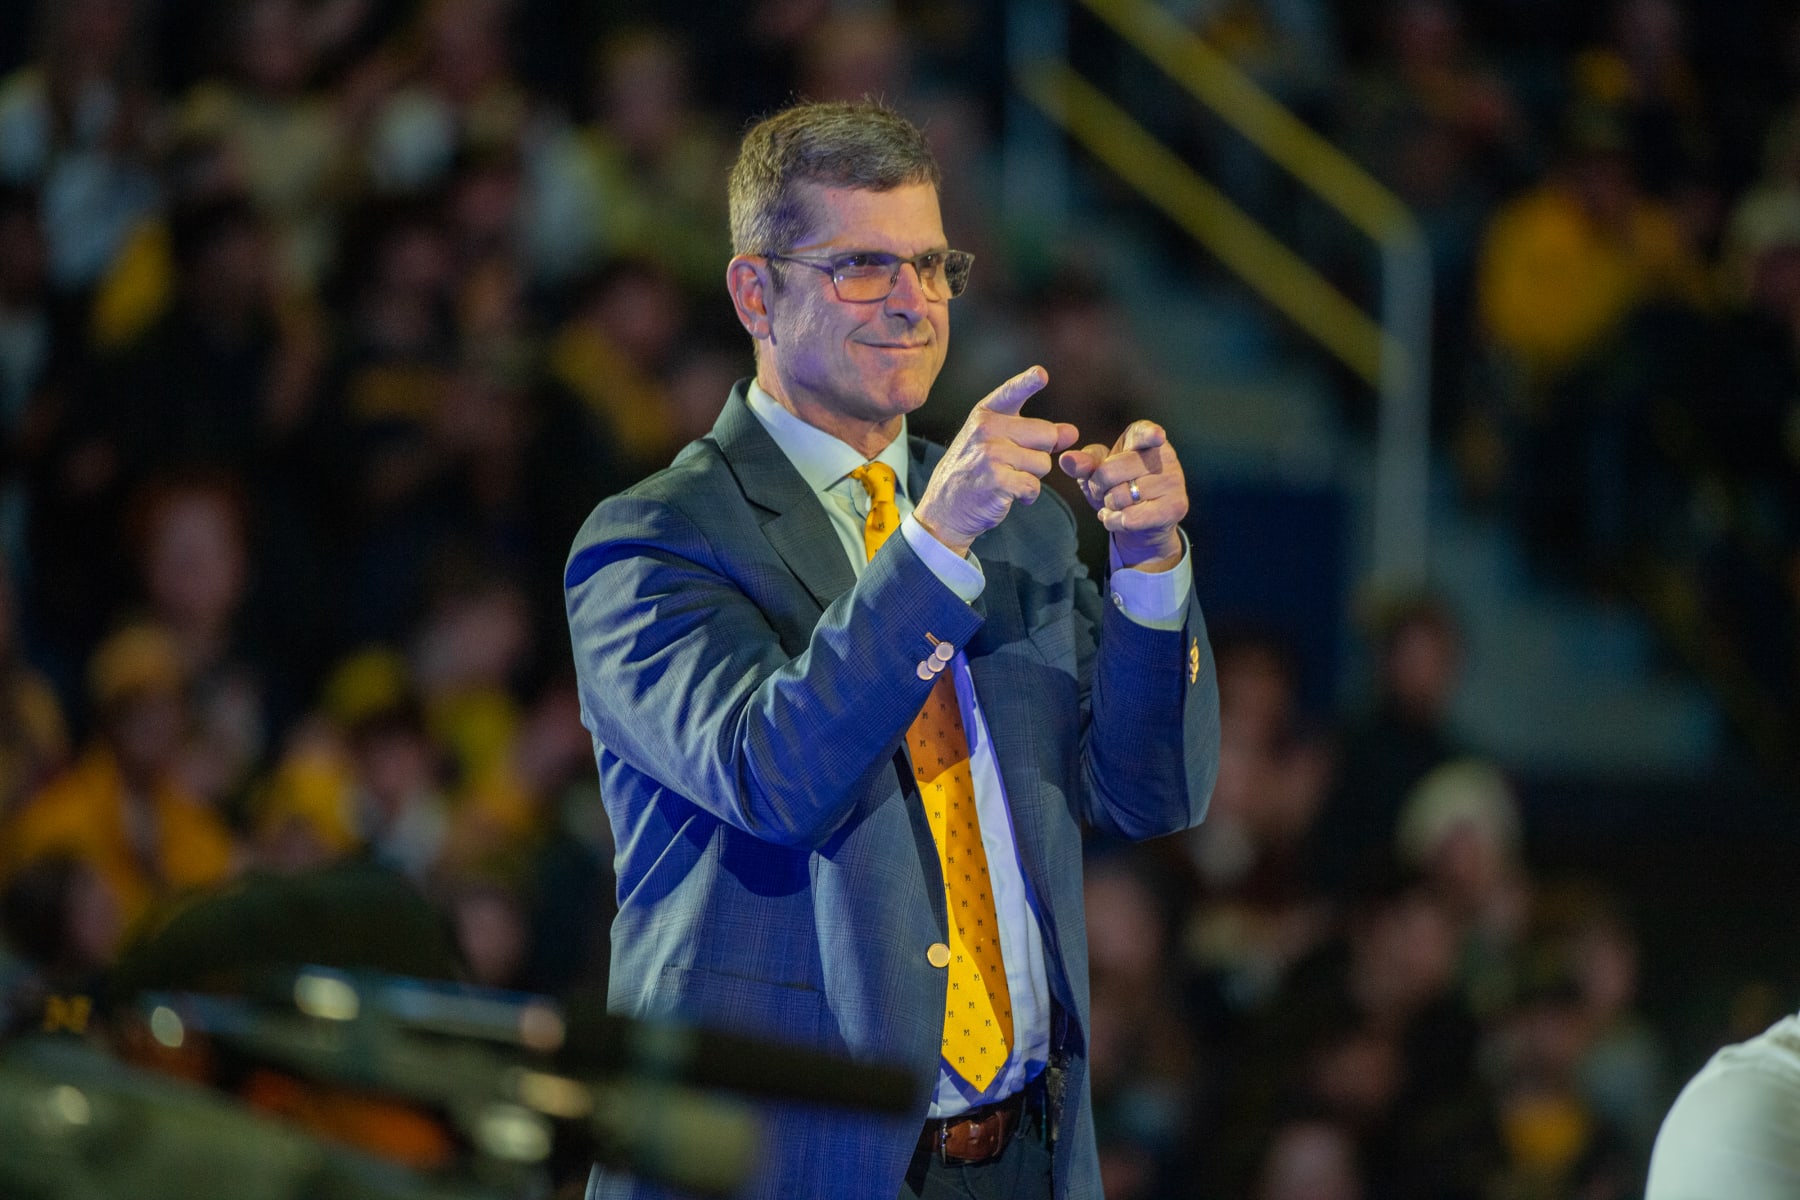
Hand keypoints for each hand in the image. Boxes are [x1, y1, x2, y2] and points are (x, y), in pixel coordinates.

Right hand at [914, 366, 1078, 556]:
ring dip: (1032, 478)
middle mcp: (987, 429)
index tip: (1041, 373)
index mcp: (986, 415)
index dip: (1028, 382)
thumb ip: (1034, 434)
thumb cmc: (975, 472)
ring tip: (1006, 480)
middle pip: (1047, 435)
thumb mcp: (998, 444)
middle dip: (1040, 454)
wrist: (944, 508)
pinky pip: (1034, 486)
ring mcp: (991, 454)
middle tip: (1014, 465)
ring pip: (1043, 464)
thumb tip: (1072, 432)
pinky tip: (1008, 496)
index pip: (1011, 392)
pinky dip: (1027, 496)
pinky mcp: (997, 480)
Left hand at [1059, 420, 1186, 569]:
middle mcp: (1165, 456)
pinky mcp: (1175, 507)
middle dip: (1097, 487)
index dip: (1150, 434)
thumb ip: (1082, 463)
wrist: (1141, 523)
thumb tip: (1067, 460)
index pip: (1145, 433)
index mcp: (1143, 438)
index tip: (1156, 436)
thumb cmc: (1118, 487)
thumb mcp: (1096, 472)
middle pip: (1109, 472)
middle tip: (1105, 491)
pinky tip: (1120, 518)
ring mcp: (1174, 481)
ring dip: (1108, 506)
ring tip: (1117, 504)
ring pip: (1119, 497)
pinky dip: (1115, 522)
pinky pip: (1130, 518)